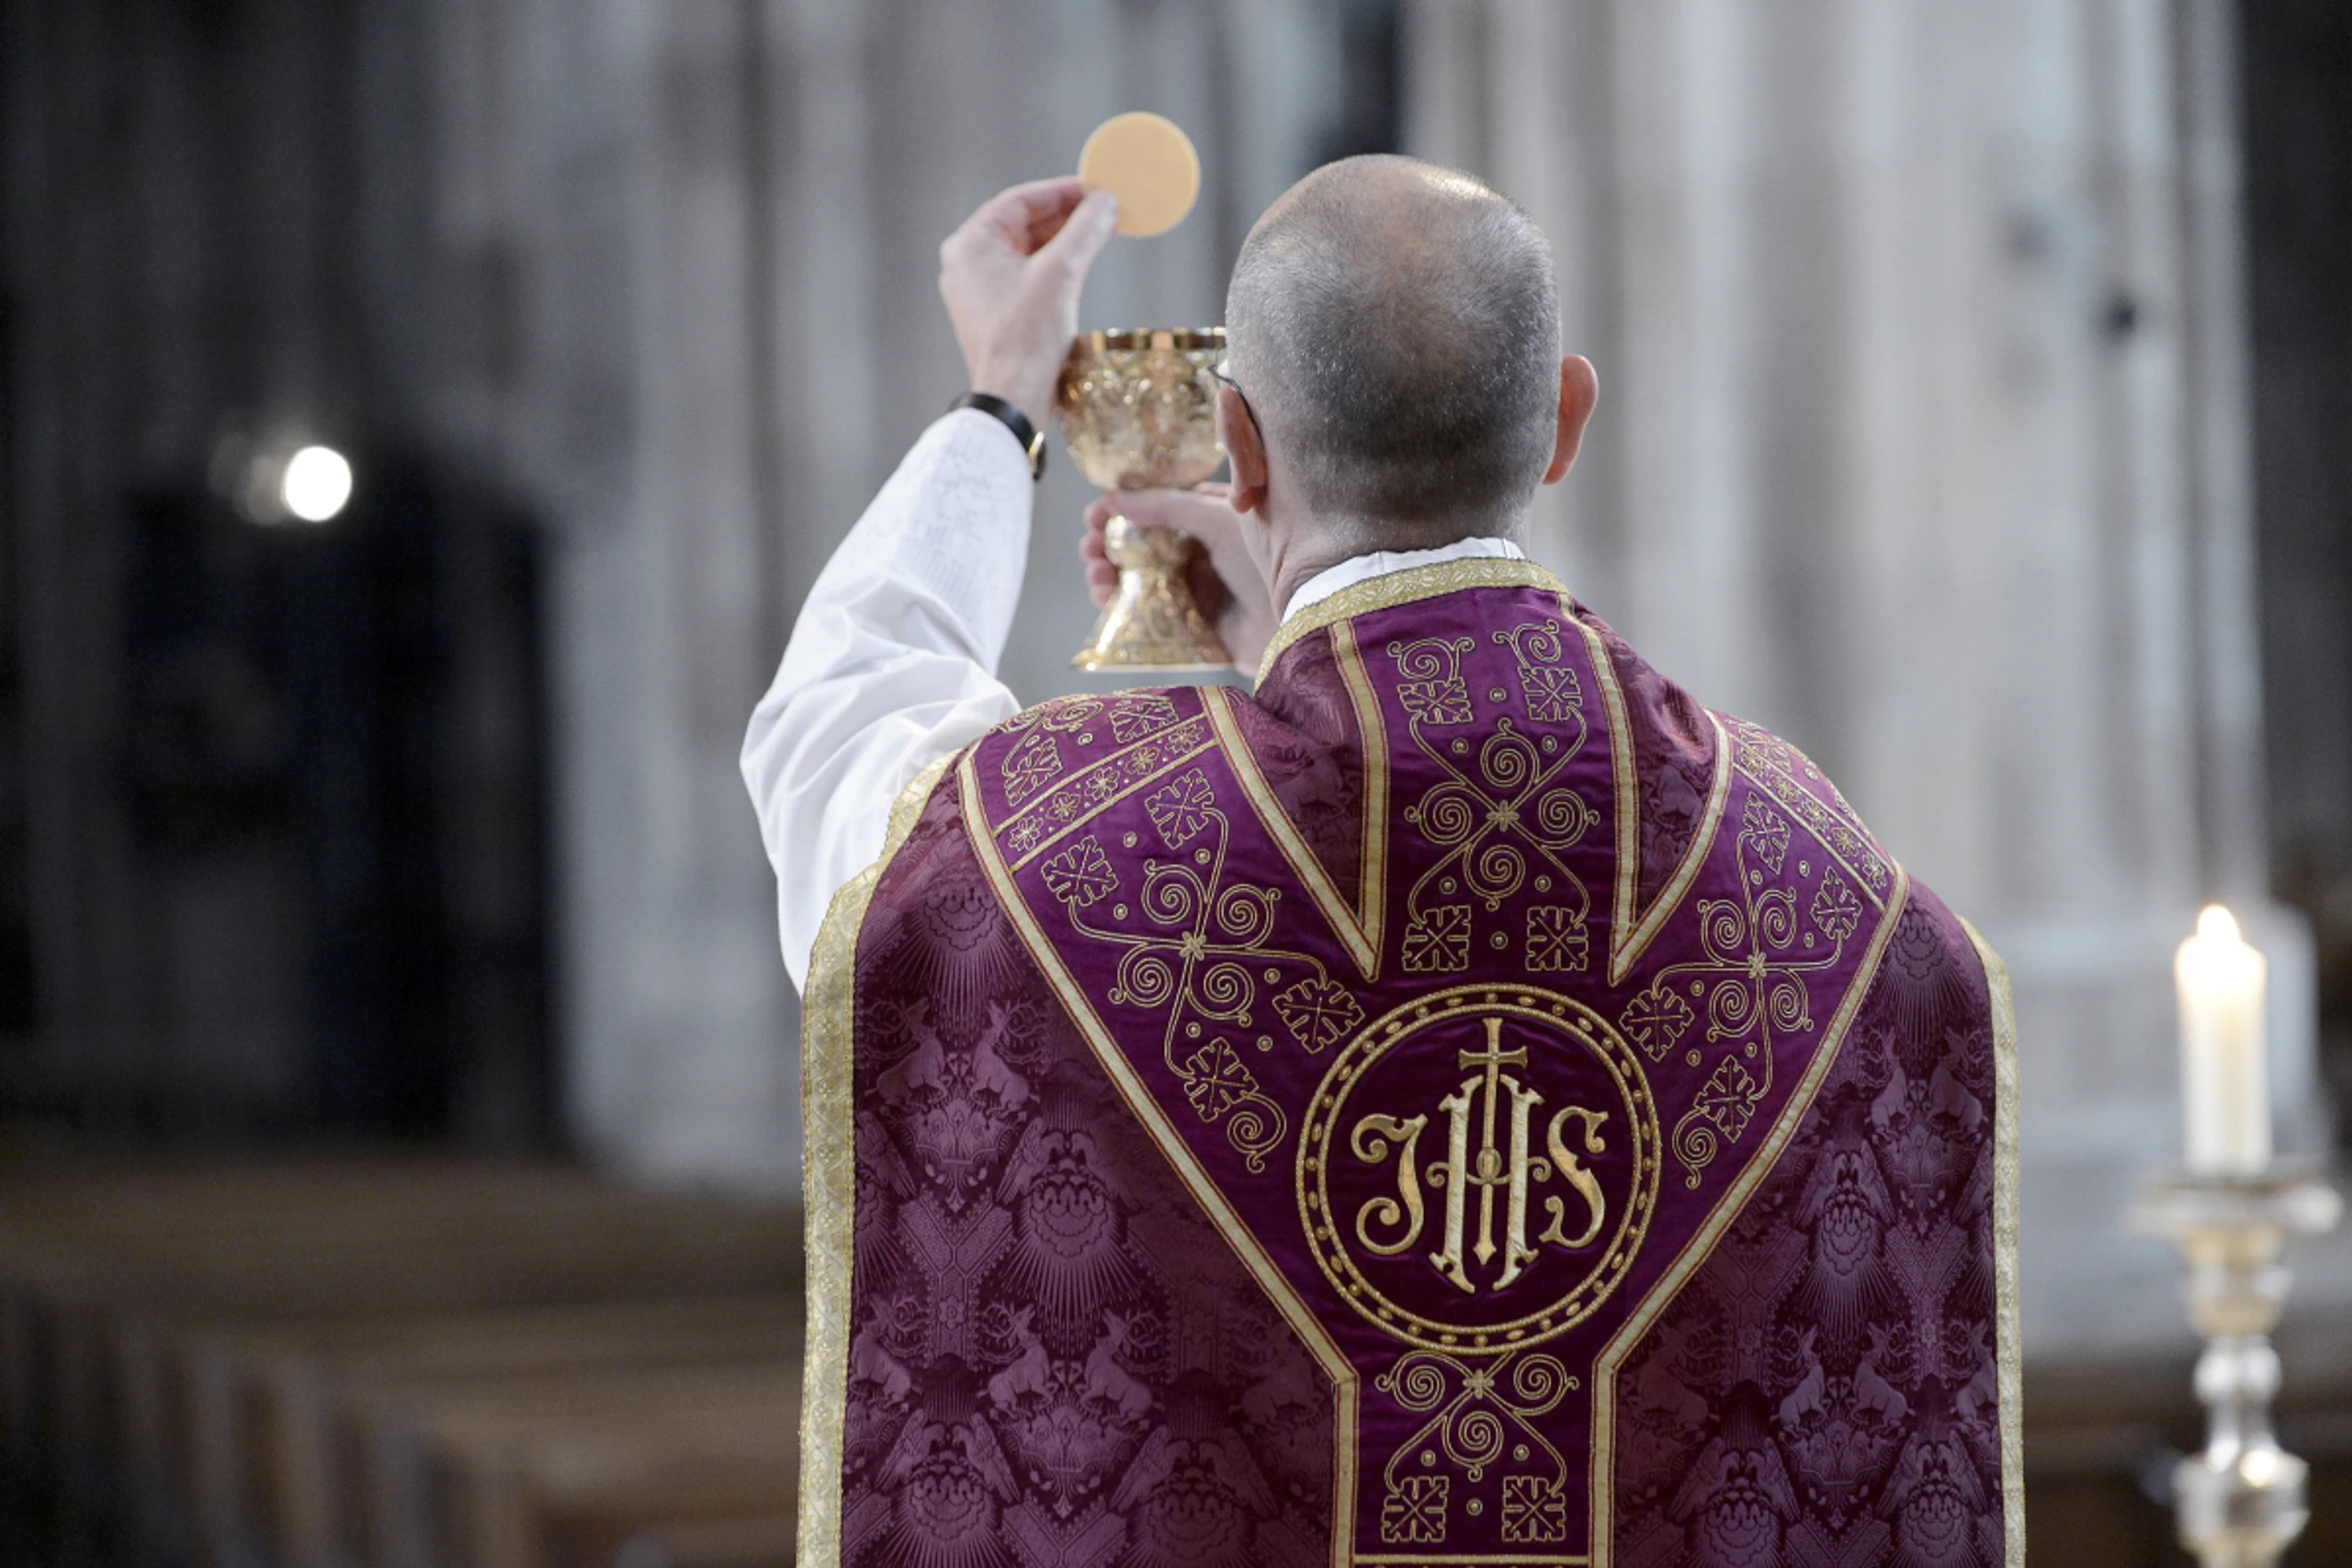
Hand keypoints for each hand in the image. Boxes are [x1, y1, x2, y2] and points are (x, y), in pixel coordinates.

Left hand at [939, 179, 1119, 428]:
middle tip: (1104, 210)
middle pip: (1023, 226)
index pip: (1019, 202)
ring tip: (1101, 233)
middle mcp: (968, 266)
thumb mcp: (1062, 272)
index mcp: (970, 246)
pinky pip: (1028, 279)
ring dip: (1065, 243)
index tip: (1096, 187)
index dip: (1061, 191)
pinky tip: (1084, 267)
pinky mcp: (997, 317)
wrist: (1013, 400)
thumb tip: (1107, 202)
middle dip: (1066, 218)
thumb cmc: (1026, 337)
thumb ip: (1085, 230)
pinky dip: (1056, 269)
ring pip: (1028, 253)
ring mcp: (980, 294)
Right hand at [1082, 485, 1278, 672]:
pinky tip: (1106, 602)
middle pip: (1141, 546)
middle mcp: (1202, 553)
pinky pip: (1149, 617)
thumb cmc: (1273, 555)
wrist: (1306, 615)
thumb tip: (1115, 497)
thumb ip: (1167, 505)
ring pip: (1139, 580)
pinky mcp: (1195, 628)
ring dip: (1110, 575)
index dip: (1123, 509)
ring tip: (1097, 575)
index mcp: (1211, 520)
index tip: (1094, 514)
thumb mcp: (1217, 517)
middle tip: (1089, 548)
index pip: (1157, 508)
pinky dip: (1122, 610)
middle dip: (1109, 544)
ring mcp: (1198, 591)